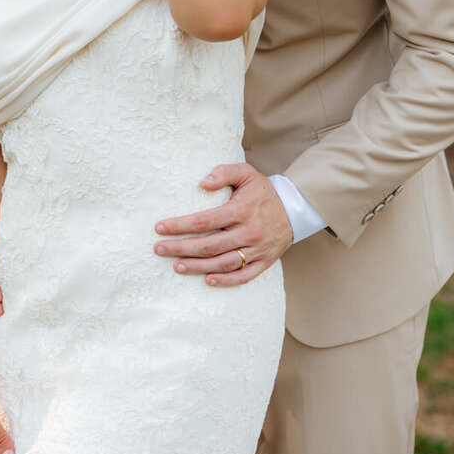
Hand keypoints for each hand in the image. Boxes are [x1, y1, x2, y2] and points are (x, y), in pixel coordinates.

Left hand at [153, 163, 292, 285]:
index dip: (180, 225)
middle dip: (180, 248)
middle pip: (209, 245)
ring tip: (176, 266)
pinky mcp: (264, 262)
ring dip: (197, 267)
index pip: (204, 220)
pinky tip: (207, 280)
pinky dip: (225, 280)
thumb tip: (202, 183)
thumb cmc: (264, 191)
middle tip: (159, 249)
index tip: (160, 227)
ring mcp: (256, 249)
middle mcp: (248, 232)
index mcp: (241, 210)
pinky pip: (243, 276)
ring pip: (222, 263)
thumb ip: (224, 173)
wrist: (294, 209)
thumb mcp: (246, 173)